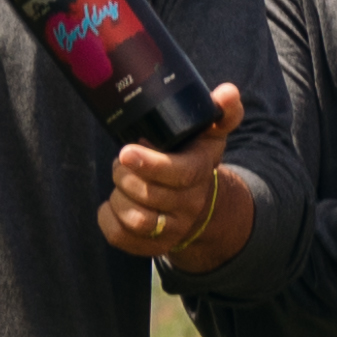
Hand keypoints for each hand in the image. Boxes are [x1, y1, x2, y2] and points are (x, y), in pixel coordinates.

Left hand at [96, 86, 253, 269]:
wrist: (200, 204)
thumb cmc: (195, 158)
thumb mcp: (211, 134)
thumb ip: (222, 112)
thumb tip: (229, 92)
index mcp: (201, 172)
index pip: (179, 174)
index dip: (151, 165)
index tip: (126, 152)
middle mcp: (190, 205)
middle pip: (150, 195)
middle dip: (125, 174)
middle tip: (122, 160)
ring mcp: (173, 229)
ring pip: (136, 220)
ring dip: (117, 197)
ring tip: (120, 181)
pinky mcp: (153, 245)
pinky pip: (121, 237)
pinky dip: (107, 218)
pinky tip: (112, 203)